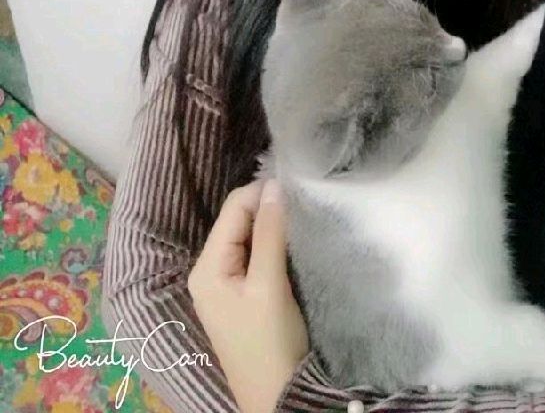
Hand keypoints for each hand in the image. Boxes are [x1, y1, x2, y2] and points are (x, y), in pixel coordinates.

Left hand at [188, 178, 309, 412]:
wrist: (277, 396)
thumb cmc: (269, 343)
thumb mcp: (269, 285)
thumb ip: (269, 234)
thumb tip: (275, 185)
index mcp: (207, 267)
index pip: (234, 208)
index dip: (264, 192)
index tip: (299, 190)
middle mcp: (211, 270)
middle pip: (240, 219)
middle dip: (269, 208)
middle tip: (304, 206)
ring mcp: (227, 283)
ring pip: (251, 235)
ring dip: (274, 225)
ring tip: (303, 221)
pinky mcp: (245, 292)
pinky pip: (257, 253)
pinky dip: (275, 243)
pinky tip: (294, 242)